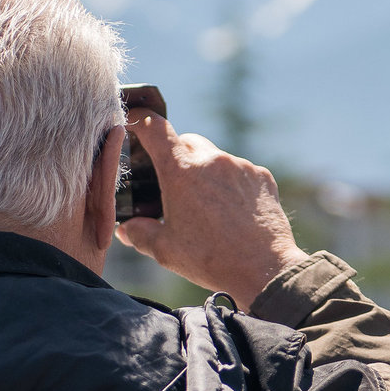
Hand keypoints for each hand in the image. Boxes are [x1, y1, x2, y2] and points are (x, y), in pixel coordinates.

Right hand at [115, 113, 306, 305]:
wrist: (264, 270)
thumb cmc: (210, 259)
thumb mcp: (165, 250)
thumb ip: (139, 233)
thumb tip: (126, 228)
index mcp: (181, 171)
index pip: (155, 128)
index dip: (141, 120)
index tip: (135, 122)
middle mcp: (211, 160)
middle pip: (185, 142)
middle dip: (175, 157)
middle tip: (172, 187)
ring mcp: (240, 166)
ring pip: (214, 157)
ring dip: (204, 173)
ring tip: (206, 208)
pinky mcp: (261, 176)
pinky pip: (239, 171)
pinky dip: (230, 184)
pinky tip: (231, 212)